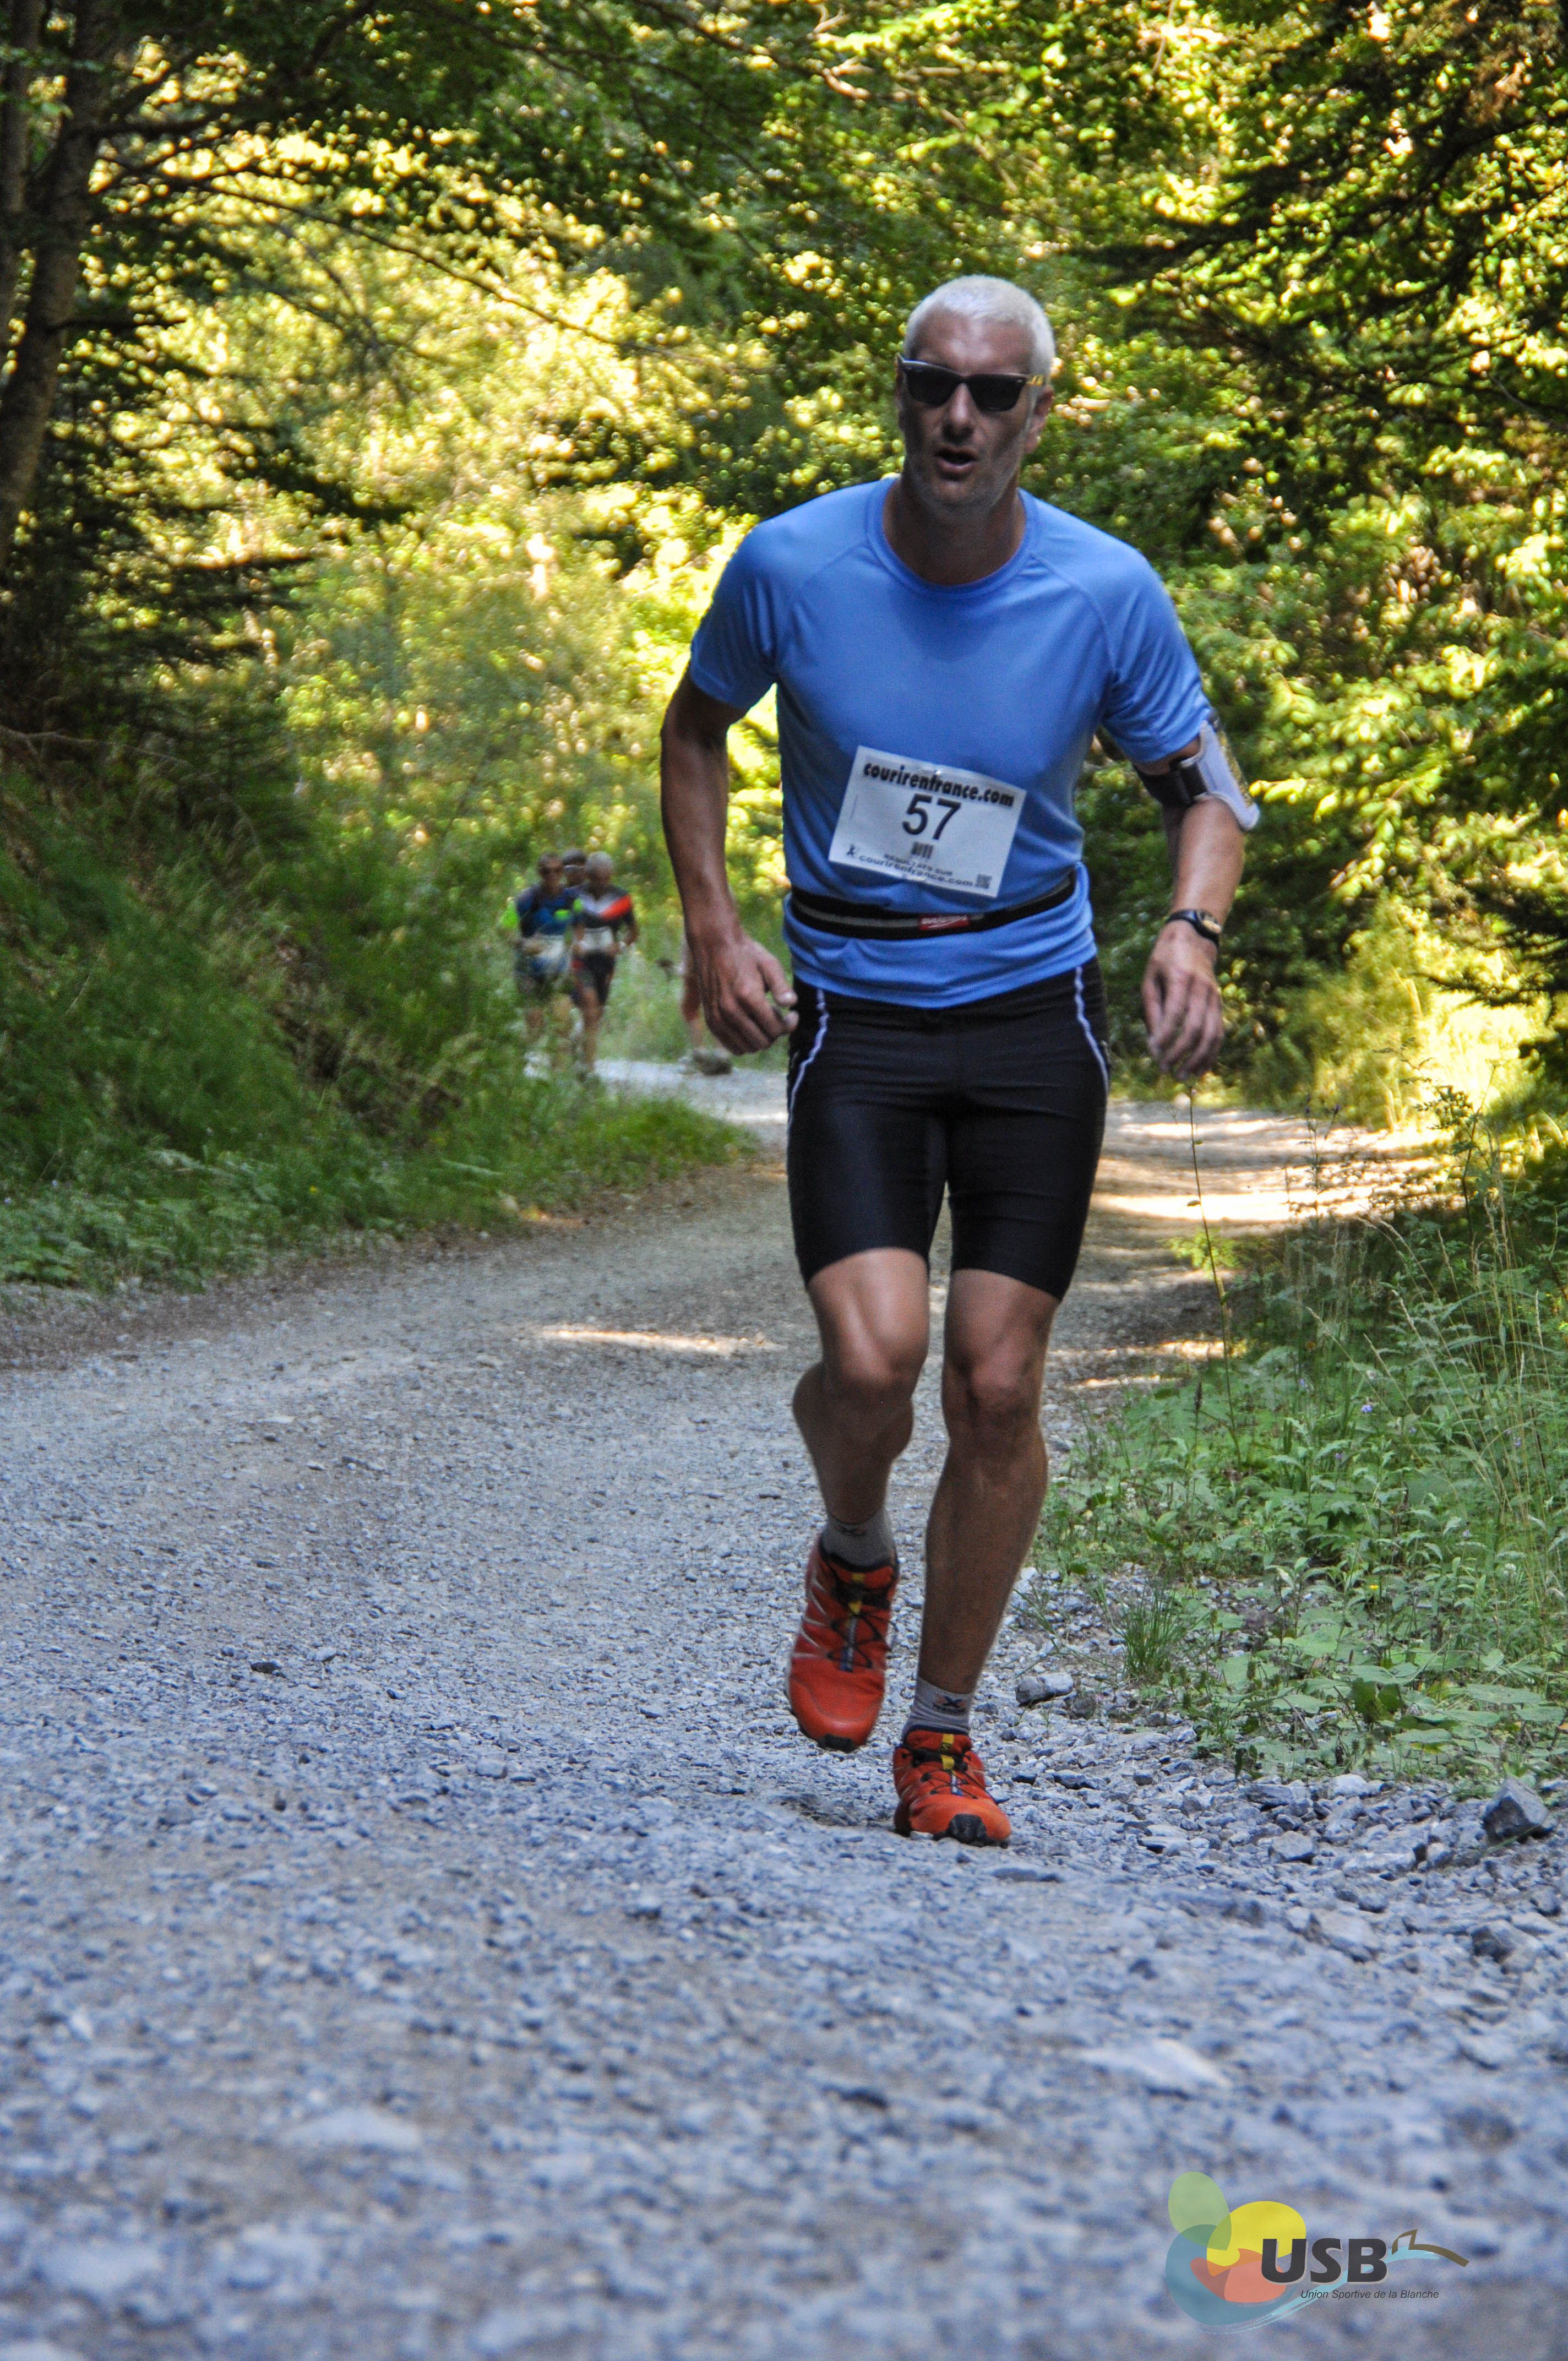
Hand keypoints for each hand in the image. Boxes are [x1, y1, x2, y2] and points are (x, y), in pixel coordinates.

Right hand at [688, 928, 796, 1053]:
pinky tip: (750, 1026)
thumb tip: (792, 1004)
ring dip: (760, 1037)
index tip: (792, 1015)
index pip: (775, 1029)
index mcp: (747, 996)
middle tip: (777, 1016)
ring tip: (762, 1019)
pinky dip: (745, 1042)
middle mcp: (730, 1010)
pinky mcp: (711, 1020)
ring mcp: (718, 1017)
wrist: (713, 945)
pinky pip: (732, 1046)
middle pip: (763, 1042)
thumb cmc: (745, 954)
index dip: (789, 1025)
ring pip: (748, 1047)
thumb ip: (781, 986)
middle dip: (776, 1032)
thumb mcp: (769, 963)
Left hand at [1142, 922, 1224, 1076]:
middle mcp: (1201, 988)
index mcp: (1181, 978)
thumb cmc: (1164, 961)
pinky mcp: (1219, 1004)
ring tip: (1182, 1076)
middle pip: (1195, 1028)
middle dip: (1180, 1053)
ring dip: (1198, 1059)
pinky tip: (1199, 1069)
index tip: (1154, 1054)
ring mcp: (1214, 997)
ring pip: (1211, 1034)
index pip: (1175, 1013)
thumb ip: (1152, 1010)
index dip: (1165, 1036)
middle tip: (1165, 1070)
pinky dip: (1210, 1054)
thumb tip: (1155, 1043)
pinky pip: (1219, 1033)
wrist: (1194, 939)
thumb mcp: (1150, 979)